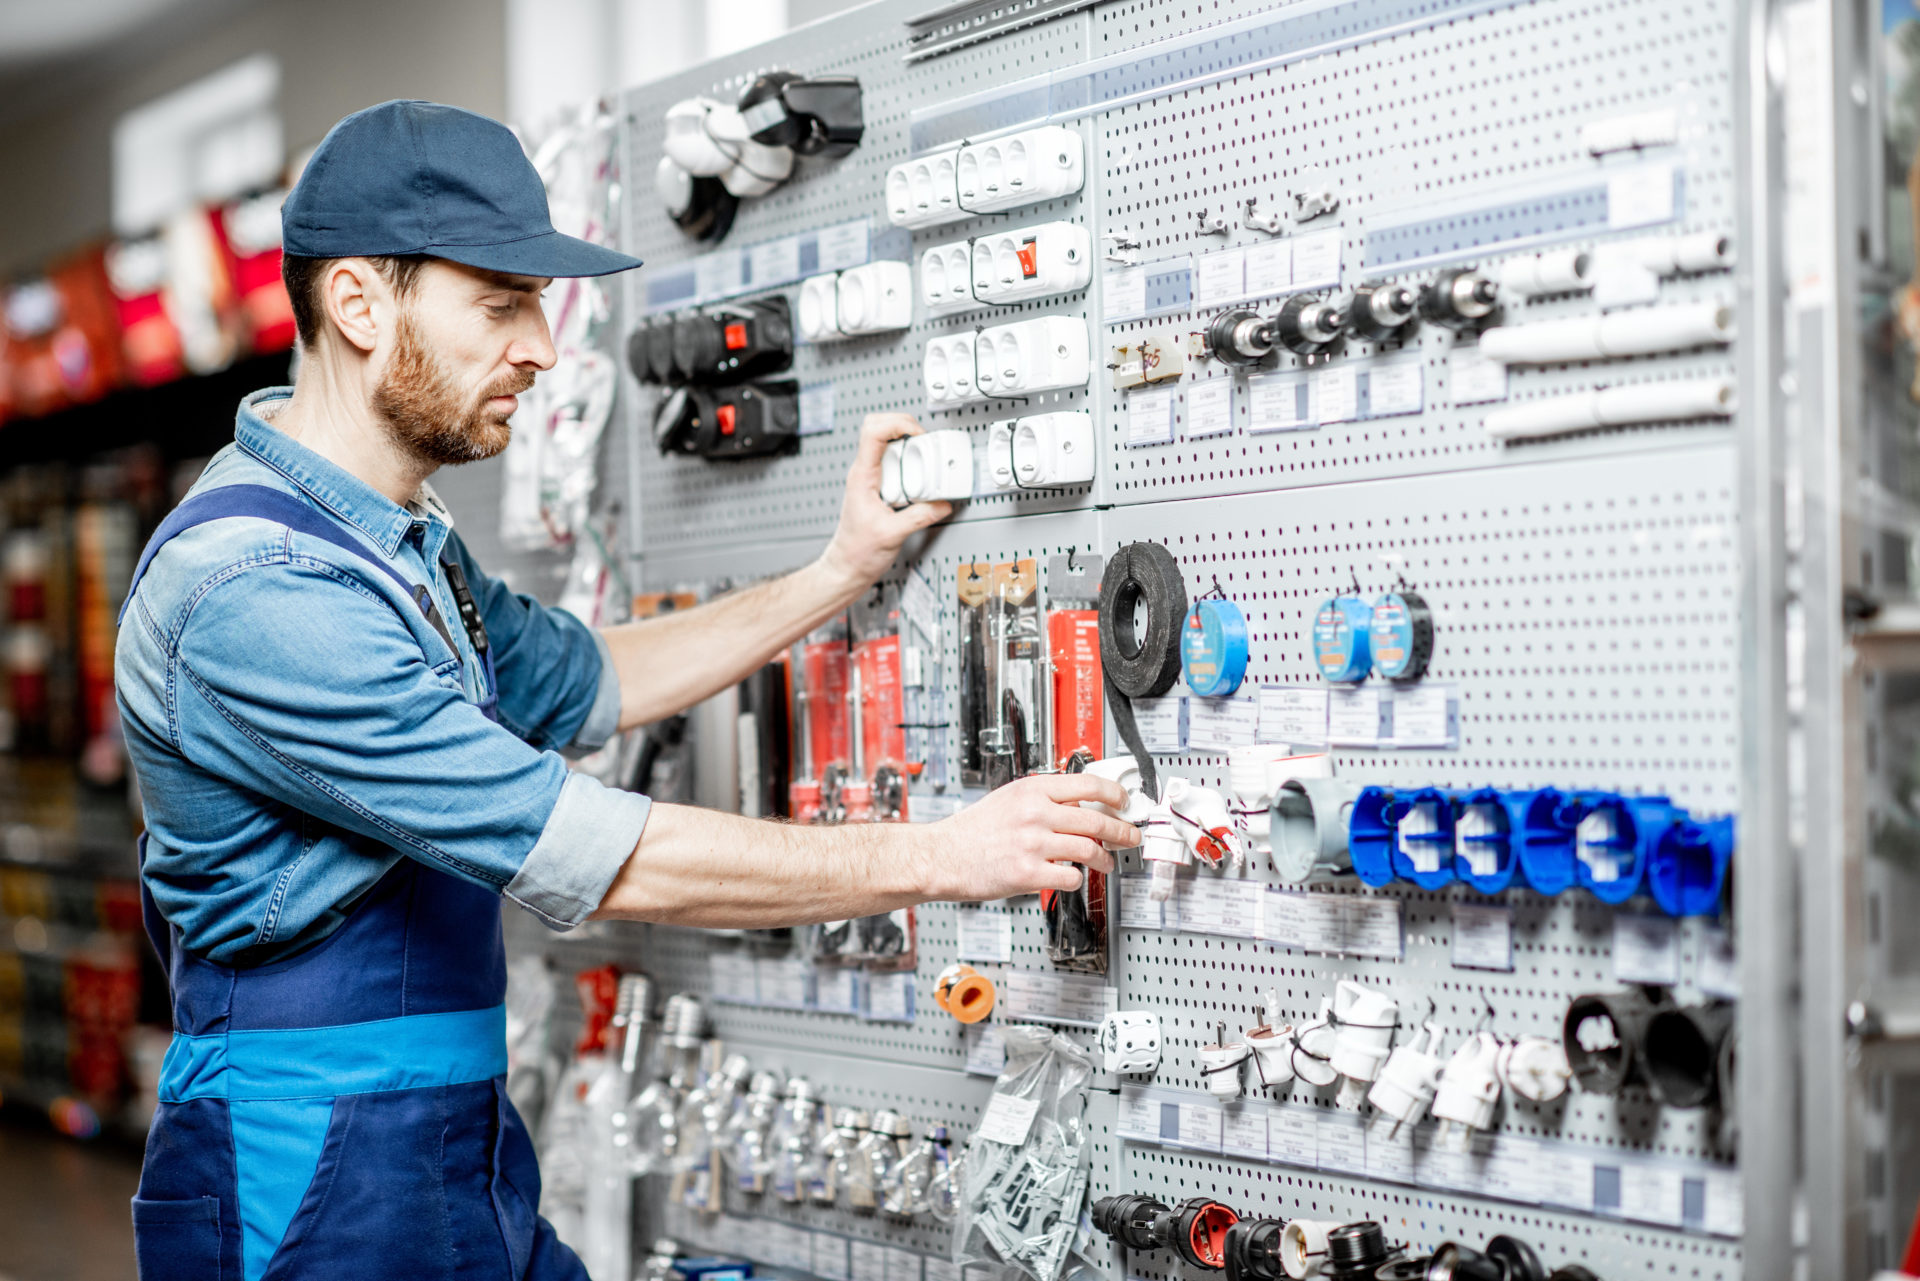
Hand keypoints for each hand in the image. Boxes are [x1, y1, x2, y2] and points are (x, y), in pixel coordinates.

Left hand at [819, 414, 952, 591]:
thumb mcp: (892, 535)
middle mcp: (864, 472)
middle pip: (880, 427)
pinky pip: (895, 464)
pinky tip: (919, 481)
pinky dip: (910, 464)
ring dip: (909, 447)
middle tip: (924, 444)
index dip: (898, 423)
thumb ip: (919, 517)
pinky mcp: (879, 487)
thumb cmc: (857, 552)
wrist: (847, 567)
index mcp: (862, 476)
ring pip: (888, 444)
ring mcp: (870, 478)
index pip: (873, 431)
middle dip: (906, 428)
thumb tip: (942, 503)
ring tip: (923, 464)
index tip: (918, 434)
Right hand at [922, 774, 1140, 900]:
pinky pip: (1071, 877)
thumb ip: (1044, 799)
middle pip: (1097, 820)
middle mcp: (1035, 813)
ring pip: (1089, 850)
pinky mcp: (1028, 873)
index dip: (1115, 795)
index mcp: (1032, 789)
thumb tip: (1084, 806)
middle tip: (1130, 837)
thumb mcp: (1010, 798)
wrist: (944, 856)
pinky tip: (1072, 876)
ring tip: (1105, 863)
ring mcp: (1033, 844)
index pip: (1089, 784)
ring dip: (1105, 860)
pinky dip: (1077, 878)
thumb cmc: (974, 830)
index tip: (1124, 803)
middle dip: (1122, 832)